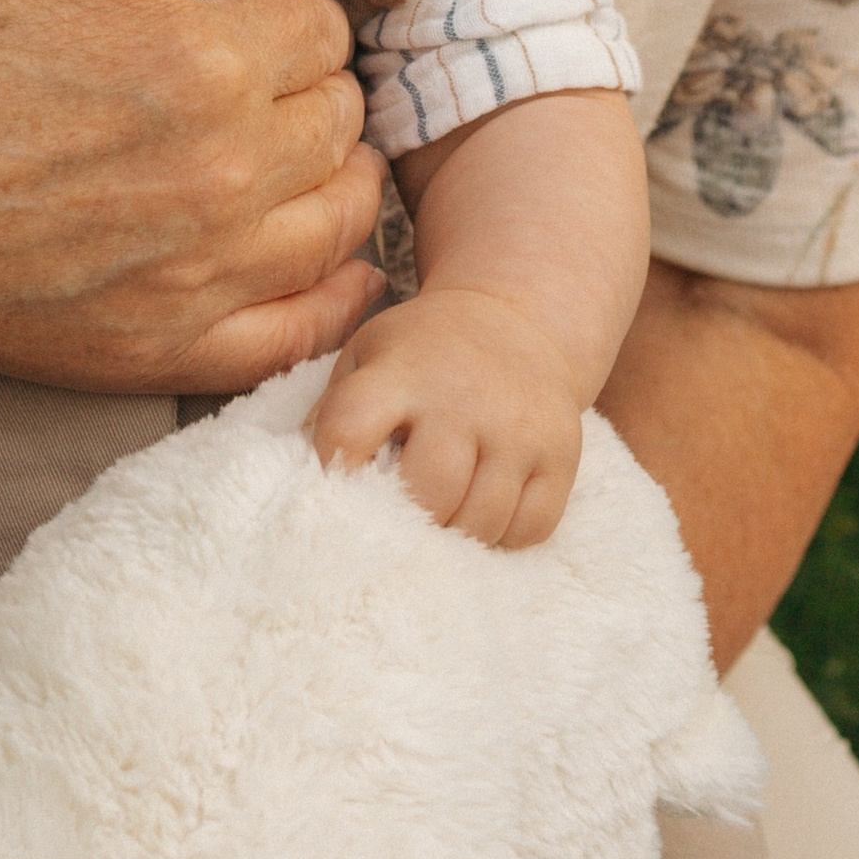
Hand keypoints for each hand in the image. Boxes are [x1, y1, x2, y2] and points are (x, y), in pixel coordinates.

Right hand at [0, 0, 385, 392]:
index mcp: (197, 60)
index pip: (321, 30)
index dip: (286, 6)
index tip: (245, 7)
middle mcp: (217, 178)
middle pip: (340, 123)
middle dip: (310, 85)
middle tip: (258, 71)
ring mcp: (190, 279)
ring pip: (340, 222)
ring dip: (326, 175)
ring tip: (288, 150)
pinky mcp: (152, 353)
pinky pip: (301, 330)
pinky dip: (327, 289)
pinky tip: (311, 254)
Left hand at [310, 289, 585, 547]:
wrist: (514, 320)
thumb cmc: (422, 352)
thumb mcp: (368, 354)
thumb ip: (331, 410)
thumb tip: (297, 482)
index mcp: (400, 371)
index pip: (350, 429)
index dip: (334, 470)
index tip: (336, 491)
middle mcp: (462, 397)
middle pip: (428, 493)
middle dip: (405, 521)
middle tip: (396, 523)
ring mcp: (518, 427)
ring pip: (481, 522)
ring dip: (453, 538)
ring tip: (437, 522)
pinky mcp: (561, 453)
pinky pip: (529, 528)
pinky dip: (501, 538)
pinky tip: (482, 516)